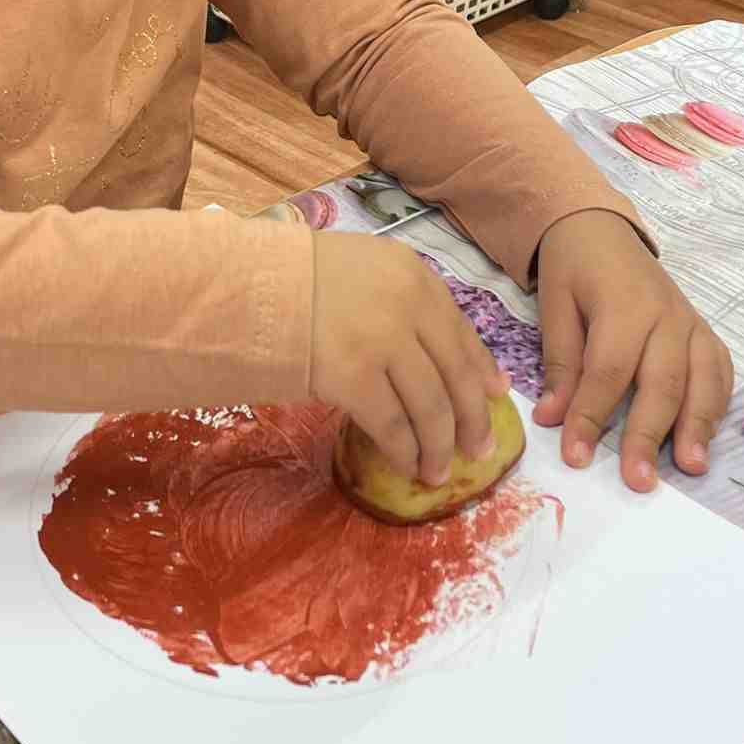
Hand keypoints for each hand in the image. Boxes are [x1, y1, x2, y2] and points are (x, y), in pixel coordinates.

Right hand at [308, 233, 508, 486]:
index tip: (497, 398)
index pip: (463, 332)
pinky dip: (405, 451)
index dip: (482, 371)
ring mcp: (382, 341)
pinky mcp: (352, 376)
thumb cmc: (299, 278)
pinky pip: (392, 425)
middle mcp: (408, 305)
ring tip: (438, 472)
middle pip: (455, 375)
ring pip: (430, 407)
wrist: (246, 283)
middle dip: (472, 420)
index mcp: (415, 276)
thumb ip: (406, 305)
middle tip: (478, 451)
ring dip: (439, 447)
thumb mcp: (365, 272)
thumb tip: (446, 364)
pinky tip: (408, 466)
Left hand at [532, 211, 731, 491]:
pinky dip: (717, 406)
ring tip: (690, 468)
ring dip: (698, 428)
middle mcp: (666, 315)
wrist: (602, 230)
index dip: (592, 417)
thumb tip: (552, 419)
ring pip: (703, 380)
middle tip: (638, 481)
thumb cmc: (573, 270)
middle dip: (649, 436)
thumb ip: (560, 363)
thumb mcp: (554, 307)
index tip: (576, 458)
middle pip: (661, 383)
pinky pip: (720, 371)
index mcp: (623, 304)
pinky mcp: (704, 331)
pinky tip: (707, 438)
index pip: (608, 372)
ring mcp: (691, 323)